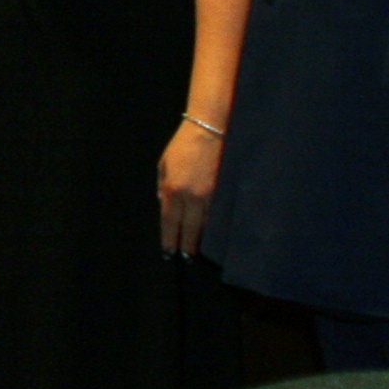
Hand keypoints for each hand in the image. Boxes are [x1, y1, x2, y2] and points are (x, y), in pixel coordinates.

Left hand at [156, 120, 220, 257]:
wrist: (211, 129)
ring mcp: (211, 195)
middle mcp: (191, 196)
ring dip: (202, 238)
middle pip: (188, 228)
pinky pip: (219, 214)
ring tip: (199, 251)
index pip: (169, 221)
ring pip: (206, 224)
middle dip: (186, 245)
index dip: (169, 238)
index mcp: (173, 188)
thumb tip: (164, 205)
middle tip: (185, 259)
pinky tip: (215, 234)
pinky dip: (215, 225)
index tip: (168, 252)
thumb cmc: (183, 145)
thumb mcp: (164, 164)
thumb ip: (162, 186)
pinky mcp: (226, 192)